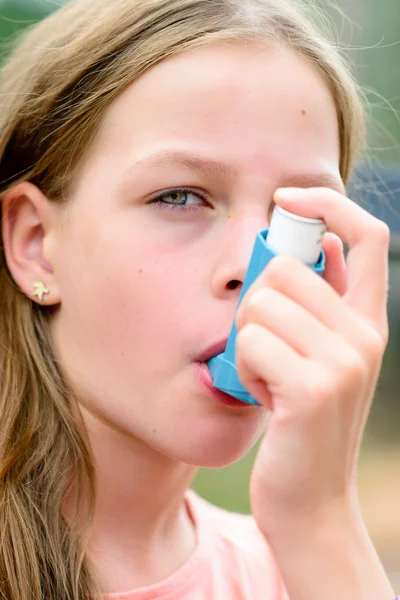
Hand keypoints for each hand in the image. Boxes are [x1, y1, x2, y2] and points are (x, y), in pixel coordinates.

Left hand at [235, 187, 389, 537]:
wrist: (310, 504)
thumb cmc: (301, 425)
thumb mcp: (319, 358)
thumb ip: (320, 304)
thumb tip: (314, 241)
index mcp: (368, 322)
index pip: (366, 234)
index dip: (328, 204)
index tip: (289, 197)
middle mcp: (365, 335)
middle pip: (288, 267)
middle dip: (257, 301)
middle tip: (264, 344)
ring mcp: (344, 361)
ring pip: (261, 301)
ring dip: (248, 339)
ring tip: (268, 376)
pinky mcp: (314, 386)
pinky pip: (252, 340)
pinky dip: (246, 367)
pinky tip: (264, 396)